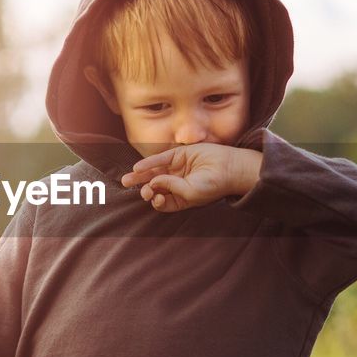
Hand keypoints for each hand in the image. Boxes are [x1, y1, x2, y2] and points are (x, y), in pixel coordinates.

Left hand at [121, 143, 261, 211]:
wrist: (230, 168)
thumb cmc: (213, 185)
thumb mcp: (190, 192)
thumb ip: (170, 188)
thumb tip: (152, 182)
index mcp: (180, 198)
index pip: (161, 201)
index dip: (155, 201)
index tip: (156, 199)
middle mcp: (177, 183)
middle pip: (154, 187)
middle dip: (144, 189)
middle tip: (140, 191)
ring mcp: (177, 168)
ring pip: (154, 172)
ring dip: (140, 177)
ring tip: (126, 181)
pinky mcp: (179, 154)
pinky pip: (160, 159)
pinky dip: (148, 163)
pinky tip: (138, 168)